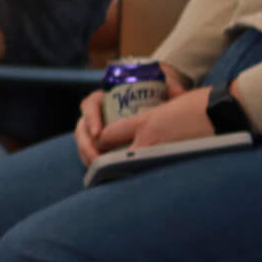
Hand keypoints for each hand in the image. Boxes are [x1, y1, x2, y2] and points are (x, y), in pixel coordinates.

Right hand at [73, 67, 193, 165]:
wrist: (153, 101)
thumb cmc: (154, 93)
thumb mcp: (160, 87)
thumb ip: (170, 88)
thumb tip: (179, 93)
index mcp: (104, 97)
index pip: (90, 105)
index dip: (91, 118)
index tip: (99, 133)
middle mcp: (96, 113)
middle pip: (82, 127)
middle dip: (86, 144)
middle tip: (96, 158)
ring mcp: (96, 128)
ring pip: (84, 142)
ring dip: (87, 155)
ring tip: (97, 168)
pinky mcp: (100, 143)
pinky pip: (91, 152)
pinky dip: (92, 162)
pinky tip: (100, 173)